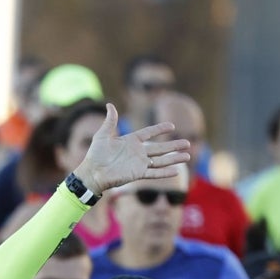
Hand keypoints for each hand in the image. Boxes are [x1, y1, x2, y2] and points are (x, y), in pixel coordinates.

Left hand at [71, 103, 190, 195]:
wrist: (92, 173)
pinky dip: (165, 172)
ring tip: (187, 156)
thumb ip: (110, 121)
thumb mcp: (102, 135)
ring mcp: (139, 163)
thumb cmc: (95, 155)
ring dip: (174, 158)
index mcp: (130, 141)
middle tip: (188, 143)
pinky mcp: (138, 174)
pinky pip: (154, 173)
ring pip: (161, 160)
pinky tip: (177, 171)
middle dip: (174, 146)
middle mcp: (137, 152)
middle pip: (160, 148)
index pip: (149, 133)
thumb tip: (109, 104)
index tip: (172, 126)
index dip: (159, 129)